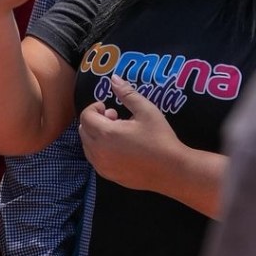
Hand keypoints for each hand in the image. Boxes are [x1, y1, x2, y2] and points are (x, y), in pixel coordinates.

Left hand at [79, 73, 184, 193]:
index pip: (85, 116)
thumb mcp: (146, 110)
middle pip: (83, 130)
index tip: (110, 108)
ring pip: (87, 146)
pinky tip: (120, 148)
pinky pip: (95, 160)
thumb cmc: (159, 138)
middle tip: (116, 118)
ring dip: (96, 135)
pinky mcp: (109, 176)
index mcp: (105, 134)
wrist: (172, 170)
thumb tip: (113, 79)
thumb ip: (127, 93)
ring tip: (119, 133)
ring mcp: (102, 167)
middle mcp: (98, 152)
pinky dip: (100, 150)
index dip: (95, 108)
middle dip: (95, 120)